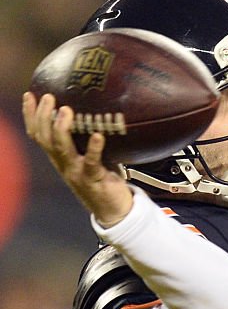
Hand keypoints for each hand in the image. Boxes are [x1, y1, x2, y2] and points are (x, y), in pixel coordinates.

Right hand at [22, 91, 132, 226]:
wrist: (115, 212)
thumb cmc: (104, 180)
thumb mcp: (90, 157)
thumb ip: (86, 138)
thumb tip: (95, 109)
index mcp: (60, 159)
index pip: (38, 135)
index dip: (31, 116)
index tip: (30, 96)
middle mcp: (64, 165)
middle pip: (45, 139)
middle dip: (43, 116)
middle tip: (49, 97)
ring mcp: (77, 172)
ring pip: (61, 149)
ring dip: (61, 128)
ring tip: (66, 110)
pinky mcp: (94, 179)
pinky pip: (92, 163)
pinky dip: (94, 148)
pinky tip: (98, 136)